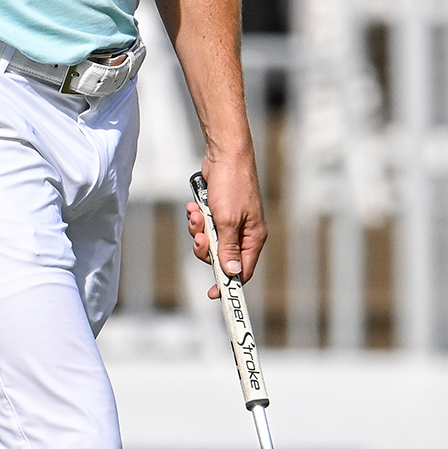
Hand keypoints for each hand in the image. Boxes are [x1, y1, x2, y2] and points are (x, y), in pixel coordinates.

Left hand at [186, 150, 266, 295]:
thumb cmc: (231, 185)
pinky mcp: (218, 212)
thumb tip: (231, 274)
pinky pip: (204, 225)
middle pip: (221, 257)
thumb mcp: (227, 220)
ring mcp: (231, 222)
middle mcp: (244, 232)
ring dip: (198, 230)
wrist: (224, 155)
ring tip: (196, 214)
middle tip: (200, 236)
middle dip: (206, 248)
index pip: (242, 270)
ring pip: (210, 241)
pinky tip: (194, 206)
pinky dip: (197, 218)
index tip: (212, 293)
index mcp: (253, 237)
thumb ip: (227, 248)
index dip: (227, 283)